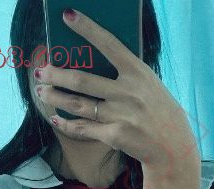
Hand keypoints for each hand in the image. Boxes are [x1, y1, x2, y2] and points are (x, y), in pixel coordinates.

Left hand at [35, 8, 198, 176]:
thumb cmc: (157, 111)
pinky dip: (66, 123)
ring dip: (55, 97)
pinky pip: (83, 128)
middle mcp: (128, 92)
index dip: (87, 28)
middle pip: (82, 80)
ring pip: (77, 104)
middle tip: (41, 71)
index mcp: (137, 72)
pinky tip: (56, 118)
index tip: (67, 15)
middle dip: (56, 74)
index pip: (108, 44)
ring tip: (41, 91)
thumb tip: (89, 64)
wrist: (172, 147)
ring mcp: (120, 115)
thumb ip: (124, 74)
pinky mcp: (115, 136)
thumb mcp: (147, 85)